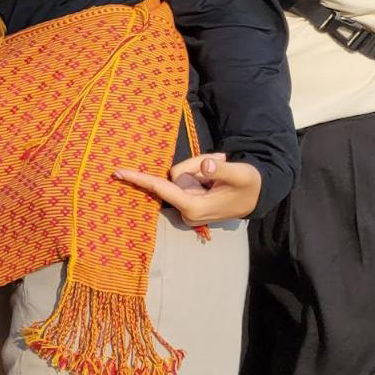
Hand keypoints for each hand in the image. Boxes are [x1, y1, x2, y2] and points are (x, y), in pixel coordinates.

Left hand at [114, 152, 261, 225]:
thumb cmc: (249, 184)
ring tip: (220, 171)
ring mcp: (187, 210)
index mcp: (194, 207)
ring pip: (181, 176)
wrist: (256, 196)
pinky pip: (185, 180)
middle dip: (194, 166)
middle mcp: (187, 211)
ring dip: (198, 169)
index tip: (118, 172)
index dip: (139, 179)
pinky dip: (198, 174)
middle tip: (219, 163)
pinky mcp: (188, 205)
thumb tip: (204, 166)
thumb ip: (220, 168)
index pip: (161, 188)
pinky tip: (214, 178)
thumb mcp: (239, 173)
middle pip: (176, 176)